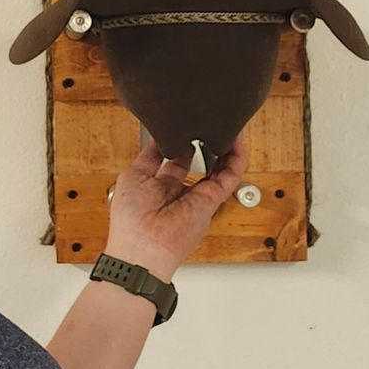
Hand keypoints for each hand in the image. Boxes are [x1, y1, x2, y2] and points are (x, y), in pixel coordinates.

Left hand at [103, 135, 246, 281]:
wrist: (142, 247)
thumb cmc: (131, 220)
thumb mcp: (134, 175)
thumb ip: (150, 155)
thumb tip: (159, 136)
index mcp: (160, 187)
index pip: (178, 160)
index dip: (184, 142)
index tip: (186, 123)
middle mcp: (182, 192)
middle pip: (202, 162)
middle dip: (208, 141)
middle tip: (211, 122)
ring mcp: (199, 196)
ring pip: (221, 167)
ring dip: (226, 146)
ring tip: (228, 123)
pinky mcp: (212, 200)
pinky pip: (230, 175)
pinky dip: (236, 156)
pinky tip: (235, 138)